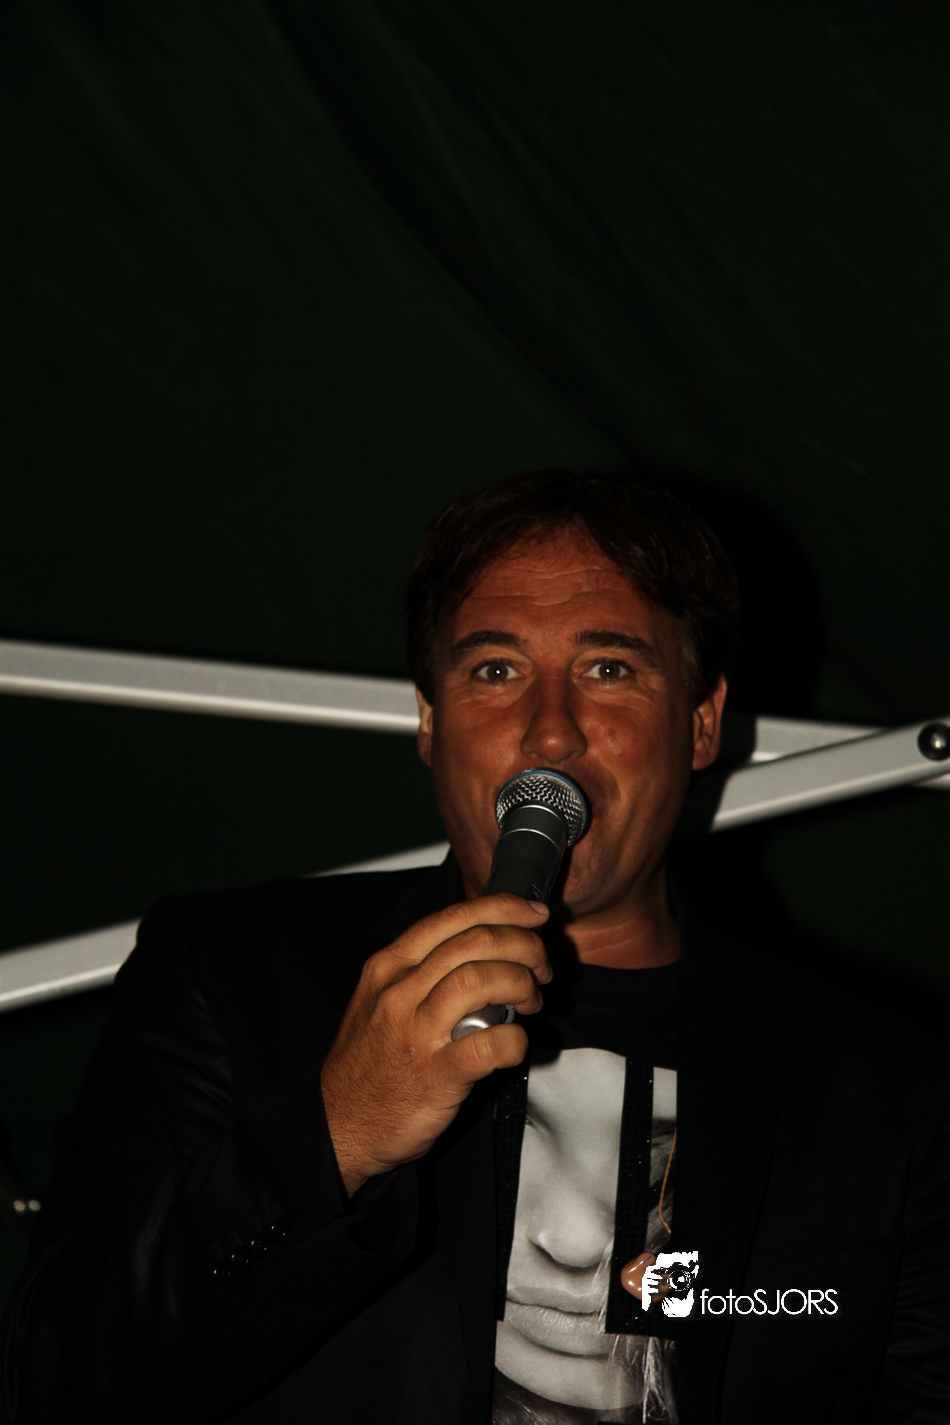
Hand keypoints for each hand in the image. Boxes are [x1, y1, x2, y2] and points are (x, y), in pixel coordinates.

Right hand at [320, 894, 550, 1195]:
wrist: (340, 1125)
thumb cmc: (368, 1063)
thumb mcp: (378, 1000)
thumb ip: (422, 972)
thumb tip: (482, 952)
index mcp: (390, 966)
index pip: (453, 918)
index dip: (503, 908)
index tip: (533, 914)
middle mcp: (400, 990)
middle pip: (475, 941)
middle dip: (524, 944)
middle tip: (542, 965)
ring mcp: (417, 1031)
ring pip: (482, 978)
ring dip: (522, 983)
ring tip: (532, 1001)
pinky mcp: (436, 1074)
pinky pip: (491, 1042)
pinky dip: (515, 1038)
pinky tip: (516, 1044)